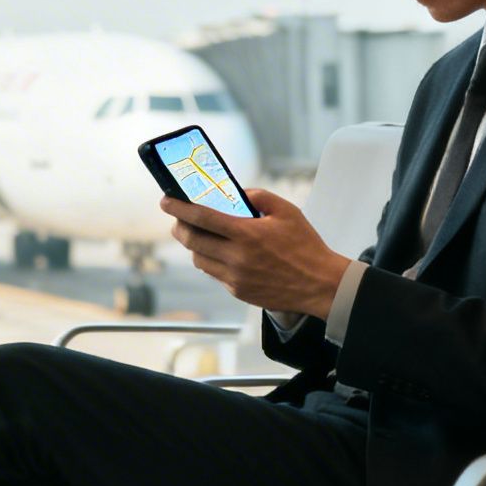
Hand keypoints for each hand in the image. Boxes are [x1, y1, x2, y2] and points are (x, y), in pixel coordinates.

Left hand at [160, 188, 350, 319]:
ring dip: (194, 246)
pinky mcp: (238, 292)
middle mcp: (237, 258)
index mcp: (246, 234)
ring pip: (199, 260)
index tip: (165, 201)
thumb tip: (235, 193)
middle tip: (178, 218)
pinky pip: (214, 274)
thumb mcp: (286, 211)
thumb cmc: (305, 246)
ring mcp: (236, 278)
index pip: (201, 218)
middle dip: (179, 226)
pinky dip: (211, 261)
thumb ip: (258, 196)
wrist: (320, 284)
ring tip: (200, 235)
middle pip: (192, 241)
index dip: (178, 208)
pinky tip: (221, 253)